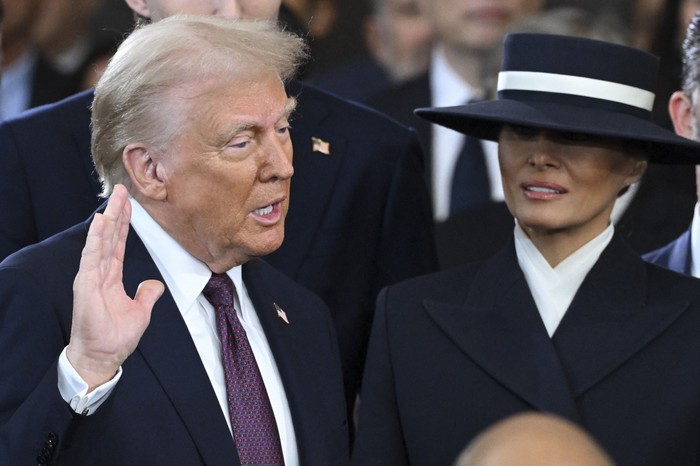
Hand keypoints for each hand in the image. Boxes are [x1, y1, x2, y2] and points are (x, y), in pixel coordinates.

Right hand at [66, 184, 163, 391]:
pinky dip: (97, 238)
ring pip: (101, 240)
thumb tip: (154, 284)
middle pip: (109, 236)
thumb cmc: (115, 337)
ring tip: (114, 198)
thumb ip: (147, 294)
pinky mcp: (87, 284)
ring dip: (108, 218)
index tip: (128, 204)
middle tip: (121, 190)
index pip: (118, 243)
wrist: (103, 356)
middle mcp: (100, 272)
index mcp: (112, 277)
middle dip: (116, 212)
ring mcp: (92, 276)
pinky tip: (101, 221)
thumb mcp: (141, 311)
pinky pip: (92, 256)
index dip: (124, 223)